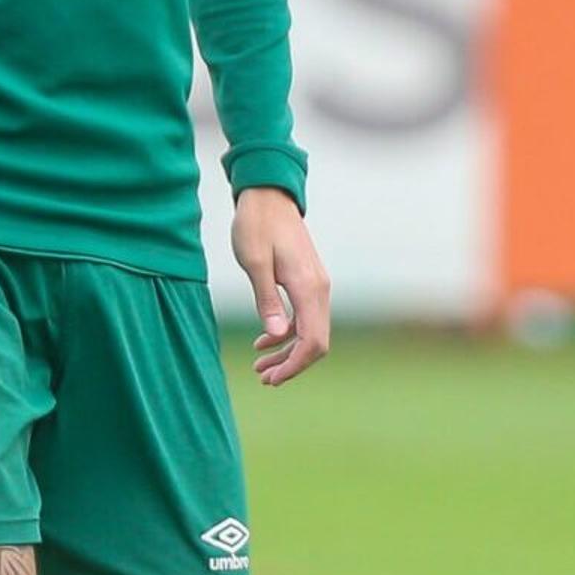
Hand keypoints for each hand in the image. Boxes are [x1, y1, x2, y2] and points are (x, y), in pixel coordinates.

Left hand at [231, 187, 331, 385]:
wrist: (268, 195)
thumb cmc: (256, 225)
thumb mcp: (254, 263)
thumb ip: (267, 300)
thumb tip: (278, 336)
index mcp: (309, 287)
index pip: (312, 341)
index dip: (295, 365)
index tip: (271, 379)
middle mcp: (319, 289)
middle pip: (316, 341)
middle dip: (291, 364)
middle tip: (263, 378)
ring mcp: (316, 285)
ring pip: (310, 331)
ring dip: (287, 352)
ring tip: (260, 367)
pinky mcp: (308, 282)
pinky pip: (304, 317)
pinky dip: (287, 333)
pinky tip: (265, 342)